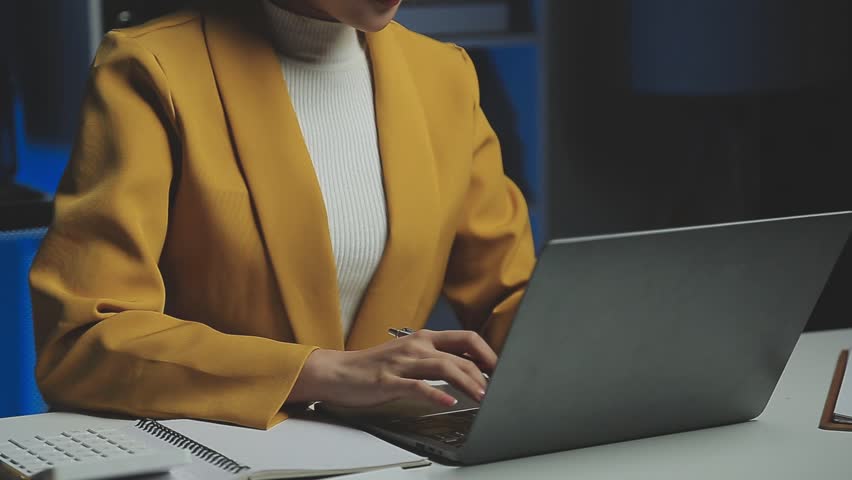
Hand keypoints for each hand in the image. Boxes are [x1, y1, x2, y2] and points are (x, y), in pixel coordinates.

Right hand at [288, 329, 496, 407]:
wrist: (337, 372)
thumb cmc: (375, 367)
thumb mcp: (409, 356)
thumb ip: (435, 358)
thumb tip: (468, 369)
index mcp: (423, 338)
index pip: (465, 337)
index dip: (488, 352)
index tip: (502, 368)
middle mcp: (416, 346)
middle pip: (459, 353)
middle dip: (483, 371)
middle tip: (498, 387)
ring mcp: (402, 362)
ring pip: (443, 366)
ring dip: (466, 381)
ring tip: (482, 396)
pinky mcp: (389, 380)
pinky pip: (417, 386)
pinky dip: (435, 393)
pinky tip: (448, 401)